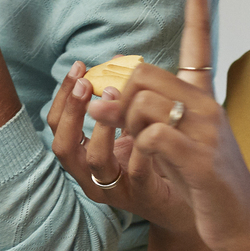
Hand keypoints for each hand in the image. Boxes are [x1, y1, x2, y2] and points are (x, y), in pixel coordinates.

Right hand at [47, 62, 195, 234]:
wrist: (192, 194)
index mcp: (86, 155)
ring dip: (101, 126)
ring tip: (115, 97)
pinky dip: (139, 144)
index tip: (78, 68)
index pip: (57, 126)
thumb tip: (117, 56)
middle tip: (86, 82)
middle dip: (71, 111)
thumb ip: (123, 95)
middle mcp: (92, 175)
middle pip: (63, 146)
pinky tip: (147, 123)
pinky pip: (135, 170)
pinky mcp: (143, 194)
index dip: (63, 97)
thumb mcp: (136, 124)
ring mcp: (116, 189)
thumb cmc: (159, 156)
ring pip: (94, 160)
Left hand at [86, 0, 249, 250]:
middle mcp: (208, 105)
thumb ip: (147, 112)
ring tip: (136, 152)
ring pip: (141, 104)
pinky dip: (137, 151)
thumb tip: (107, 95)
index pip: (200, 37)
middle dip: (118, 100)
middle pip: (142, 74)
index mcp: (203, 95)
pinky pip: (151, 137)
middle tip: (117, 127)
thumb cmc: (200, 179)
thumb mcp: (174, 138)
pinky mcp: (201, 161)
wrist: (239, 223)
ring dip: (124, 129)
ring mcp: (208, 132)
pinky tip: (147, 163)